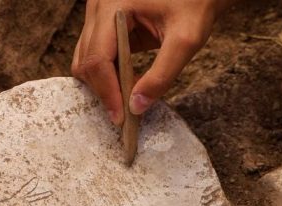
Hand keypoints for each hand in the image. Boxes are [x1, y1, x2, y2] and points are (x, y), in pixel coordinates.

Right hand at [72, 0, 230, 124]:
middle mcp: (99, 7)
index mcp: (114, 5)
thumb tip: (137, 107)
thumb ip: (162, 75)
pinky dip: (107, 74)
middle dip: (104, 91)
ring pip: (85, 60)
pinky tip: (129, 83)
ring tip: (129, 98)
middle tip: (127, 114)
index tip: (121, 118)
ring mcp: (98, 14)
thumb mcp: (186, 41)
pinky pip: (95, 55)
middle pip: (86, 61)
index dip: (107, 92)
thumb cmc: (195, 4)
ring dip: (104, 84)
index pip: (97, 58)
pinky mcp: (103, 23)